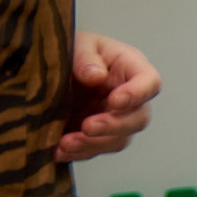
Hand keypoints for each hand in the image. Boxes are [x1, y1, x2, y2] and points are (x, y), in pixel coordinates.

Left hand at [59, 33, 160, 161]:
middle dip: (114, 126)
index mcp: (131, 69)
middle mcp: (130, 98)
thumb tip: (96, 76)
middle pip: (138, 119)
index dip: (137, 94)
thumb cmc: (70, 48)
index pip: (149, 83)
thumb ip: (85, 57)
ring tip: (65, 143)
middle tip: (87, 127)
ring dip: (94, 144)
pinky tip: (58, 151)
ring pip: (118, 140)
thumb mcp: (76, 44)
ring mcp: (115, 119)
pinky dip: (78, 153)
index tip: (115, 101)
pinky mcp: (96, 136)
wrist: (47, 68)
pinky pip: (94, 150)